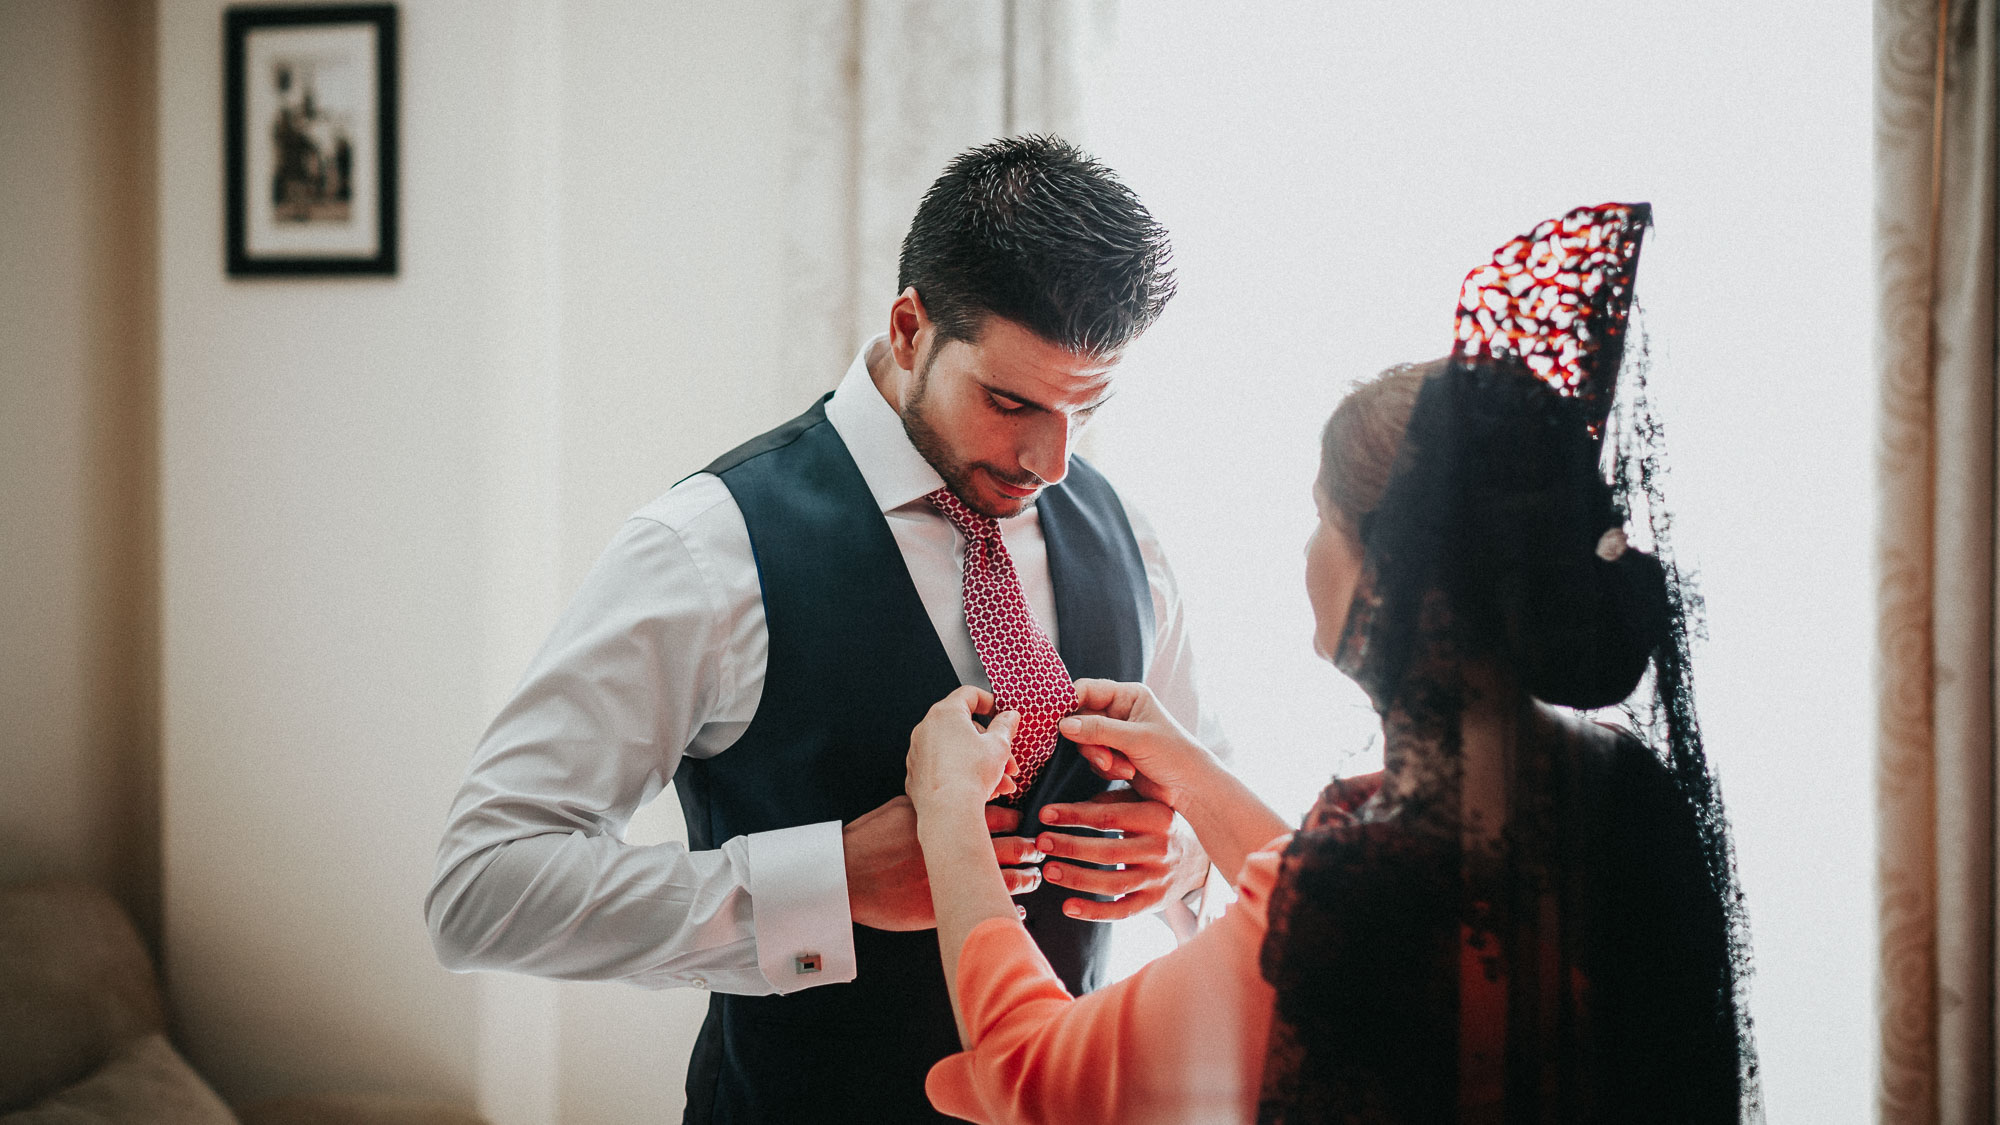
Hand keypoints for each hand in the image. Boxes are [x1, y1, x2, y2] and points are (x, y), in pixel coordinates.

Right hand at [843, 796, 1043, 930]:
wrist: (847, 873)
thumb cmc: (871, 837)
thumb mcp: (904, 807)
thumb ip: (934, 803)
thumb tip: (952, 794)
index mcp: (950, 820)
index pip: (1000, 816)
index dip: (1016, 820)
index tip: (1023, 822)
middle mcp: (958, 847)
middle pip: (1011, 846)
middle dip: (1029, 848)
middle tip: (1038, 849)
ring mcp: (954, 878)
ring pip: (1006, 877)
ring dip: (1025, 877)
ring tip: (1034, 877)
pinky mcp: (946, 905)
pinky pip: (985, 906)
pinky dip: (1005, 907)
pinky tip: (1016, 909)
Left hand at [905, 686, 1021, 817]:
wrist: (948, 812)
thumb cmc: (971, 776)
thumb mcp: (999, 746)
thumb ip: (1005, 726)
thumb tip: (1009, 716)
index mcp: (945, 713)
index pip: (969, 694)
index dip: (990, 702)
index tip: (1002, 715)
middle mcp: (926, 729)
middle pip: (964, 728)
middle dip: (990, 745)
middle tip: (1008, 762)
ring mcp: (918, 752)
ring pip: (956, 751)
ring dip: (980, 764)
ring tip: (1000, 783)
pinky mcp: (916, 775)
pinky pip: (943, 768)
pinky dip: (961, 774)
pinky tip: (980, 791)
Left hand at [1033, 790, 1209, 921]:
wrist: (1201, 854)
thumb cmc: (1160, 820)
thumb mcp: (1145, 800)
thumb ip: (1110, 801)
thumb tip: (1065, 809)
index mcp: (1158, 817)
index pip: (1110, 816)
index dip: (1075, 815)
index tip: (1045, 814)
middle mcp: (1161, 848)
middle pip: (1108, 851)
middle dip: (1070, 847)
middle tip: (1040, 842)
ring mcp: (1159, 878)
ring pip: (1112, 883)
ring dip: (1077, 878)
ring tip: (1048, 871)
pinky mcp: (1155, 902)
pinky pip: (1122, 911)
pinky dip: (1094, 912)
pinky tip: (1067, 907)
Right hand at [1058, 679, 1220, 812]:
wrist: (1191, 788)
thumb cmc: (1173, 755)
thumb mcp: (1136, 739)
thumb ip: (1098, 730)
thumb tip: (1063, 725)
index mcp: (1129, 696)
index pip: (1087, 690)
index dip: (1069, 703)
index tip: (1057, 722)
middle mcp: (1120, 710)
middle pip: (1082, 718)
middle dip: (1091, 742)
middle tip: (1106, 760)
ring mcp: (1116, 733)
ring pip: (1085, 741)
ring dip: (1100, 758)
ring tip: (1124, 769)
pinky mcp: (1114, 754)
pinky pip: (1093, 758)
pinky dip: (1105, 768)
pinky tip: (1127, 773)